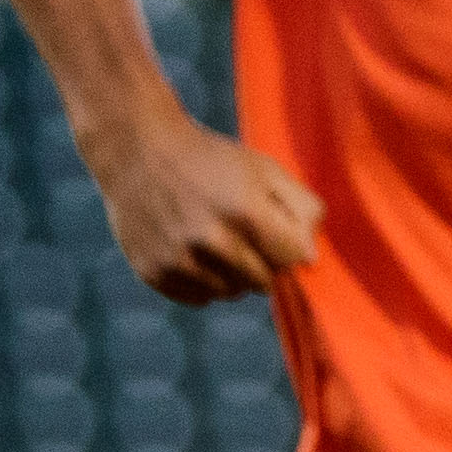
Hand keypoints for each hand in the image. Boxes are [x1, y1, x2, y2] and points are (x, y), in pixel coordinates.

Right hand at [85, 107, 321, 306]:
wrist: (140, 152)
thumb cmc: (213, 160)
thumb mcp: (265, 169)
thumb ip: (302, 209)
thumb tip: (311, 259)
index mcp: (244, 211)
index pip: (291, 260)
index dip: (289, 247)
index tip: (276, 231)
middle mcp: (210, 241)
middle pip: (263, 282)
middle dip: (263, 261)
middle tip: (245, 234)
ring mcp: (178, 260)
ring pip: (231, 293)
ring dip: (234, 275)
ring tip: (219, 241)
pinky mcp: (153, 273)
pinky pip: (199, 299)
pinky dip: (205, 283)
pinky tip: (197, 253)